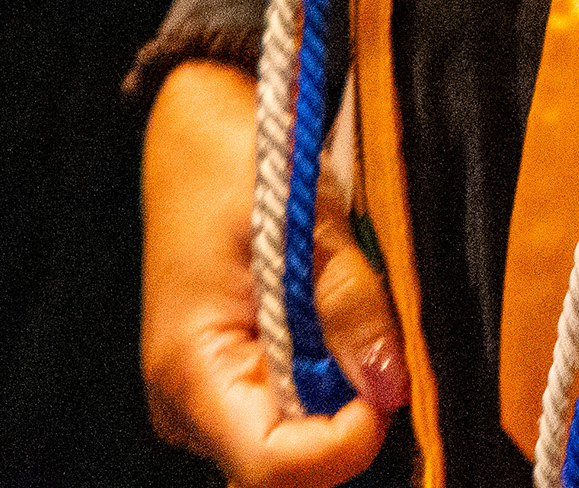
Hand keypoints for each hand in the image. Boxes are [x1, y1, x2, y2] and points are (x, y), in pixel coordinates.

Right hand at [140, 60, 409, 480]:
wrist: (194, 124)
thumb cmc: (237, 159)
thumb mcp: (305, 219)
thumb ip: (347, 304)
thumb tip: (390, 385)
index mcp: (191, 368)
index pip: (267, 466)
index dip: (337, 447)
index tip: (389, 394)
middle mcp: (187, 402)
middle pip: (282, 464)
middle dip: (344, 415)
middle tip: (375, 339)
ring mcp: (203, 395)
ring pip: (288, 438)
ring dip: (334, 391)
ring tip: (340, 308)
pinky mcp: (223, 377)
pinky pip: (283, 404)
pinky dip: (319, 372)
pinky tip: (324, 316)